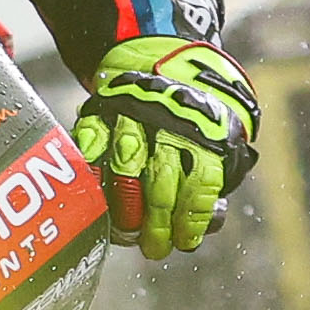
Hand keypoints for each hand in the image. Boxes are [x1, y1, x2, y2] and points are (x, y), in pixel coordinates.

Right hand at [76, 35, 259, 256]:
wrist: (164, 61)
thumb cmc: (193, 118)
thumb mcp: (219, 141)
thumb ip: (210, 181)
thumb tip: (205, 227)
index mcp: (205, 134)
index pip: (200, 185)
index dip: (190, 219)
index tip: (183, 241)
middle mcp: (170, 125)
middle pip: (162, 183)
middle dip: (157, 224)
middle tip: (153, 249)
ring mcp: (133, 117)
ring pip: (126, 169)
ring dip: (124, 209)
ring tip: (124, 233)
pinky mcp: (103, 111)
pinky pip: (90, 143)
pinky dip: (90, 170)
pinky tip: (92, 196)